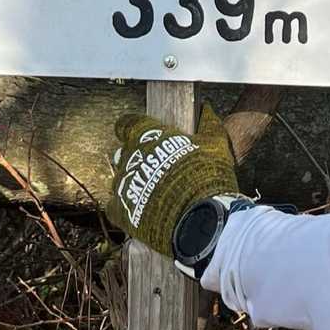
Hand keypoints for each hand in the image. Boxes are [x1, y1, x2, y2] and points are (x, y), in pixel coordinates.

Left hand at [106, 103, 237, 257]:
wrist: (200, 220)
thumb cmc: (206, 177)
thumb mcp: (214, 145)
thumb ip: (208, 124)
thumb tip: (206, 108)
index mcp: (146, 134)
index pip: (127, 123)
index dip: (133, 128)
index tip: (143, 135)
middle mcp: (129, 156)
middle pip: (124, 153)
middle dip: (137, 159)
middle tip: (156, 169)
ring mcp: (122, 184)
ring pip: (121, 179)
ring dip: (134, 183)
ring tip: (155, 194)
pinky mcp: (120, 211)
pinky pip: (115, 206)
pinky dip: (127, 208)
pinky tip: (143, 212)